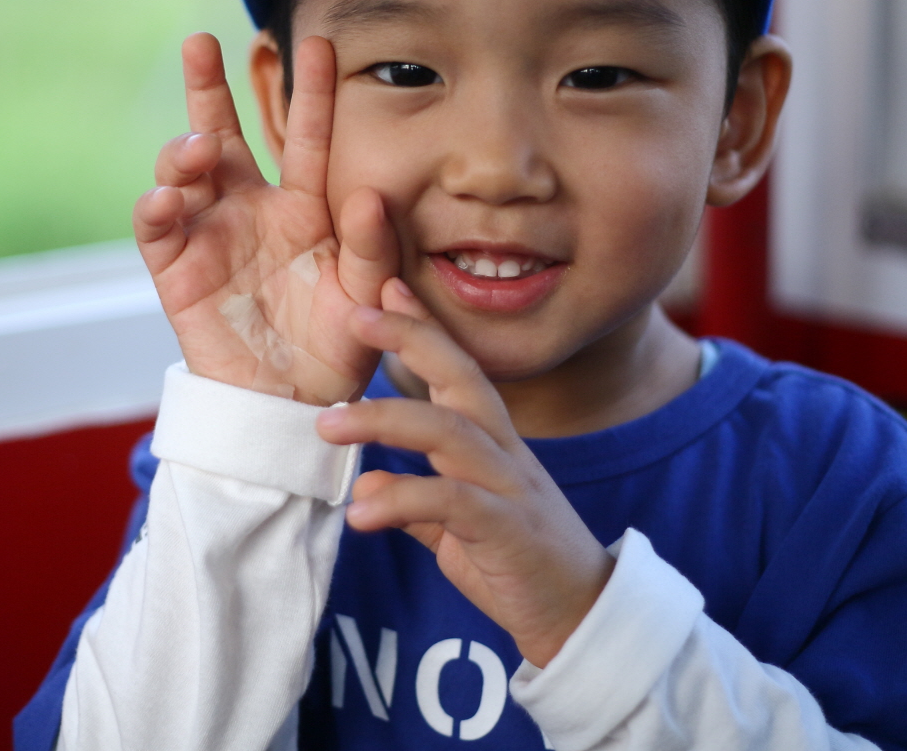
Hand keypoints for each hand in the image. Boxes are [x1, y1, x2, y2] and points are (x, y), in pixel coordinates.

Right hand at [133, 33, 397, 405]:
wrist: (297, 408)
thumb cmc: (340, 349)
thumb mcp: (370, 296)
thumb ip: (374, 249)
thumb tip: (366, 193)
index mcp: (303, 209)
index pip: (306, 140)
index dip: (310, 94)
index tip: (317, 42)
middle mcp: (251, 211)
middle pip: (222, 136)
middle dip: (208, 89)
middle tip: (200, 40)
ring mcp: (210, 238)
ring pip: (182, 174)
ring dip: (182, 151)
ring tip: (198, 148)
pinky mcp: (177, 273)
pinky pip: (157, 230)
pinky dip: (155, 207)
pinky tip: (168, 196)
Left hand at [316, 280, 614, 665]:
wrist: (579, 618)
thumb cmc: (518, 564)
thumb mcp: (457, 528)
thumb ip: (415, 503)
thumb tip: (366, 486)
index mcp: (491, 442)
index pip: (456, 369)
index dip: (422, 328)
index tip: (384, 289)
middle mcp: (503, 451)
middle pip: (460, 376)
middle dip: (411, 338)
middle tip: (355, 314)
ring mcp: (508, 486)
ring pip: (448, 430)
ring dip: (384, 420)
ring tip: (327, 424)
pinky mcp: (508, 529)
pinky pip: (451, 502)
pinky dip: (402, 501)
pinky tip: (359, 515)